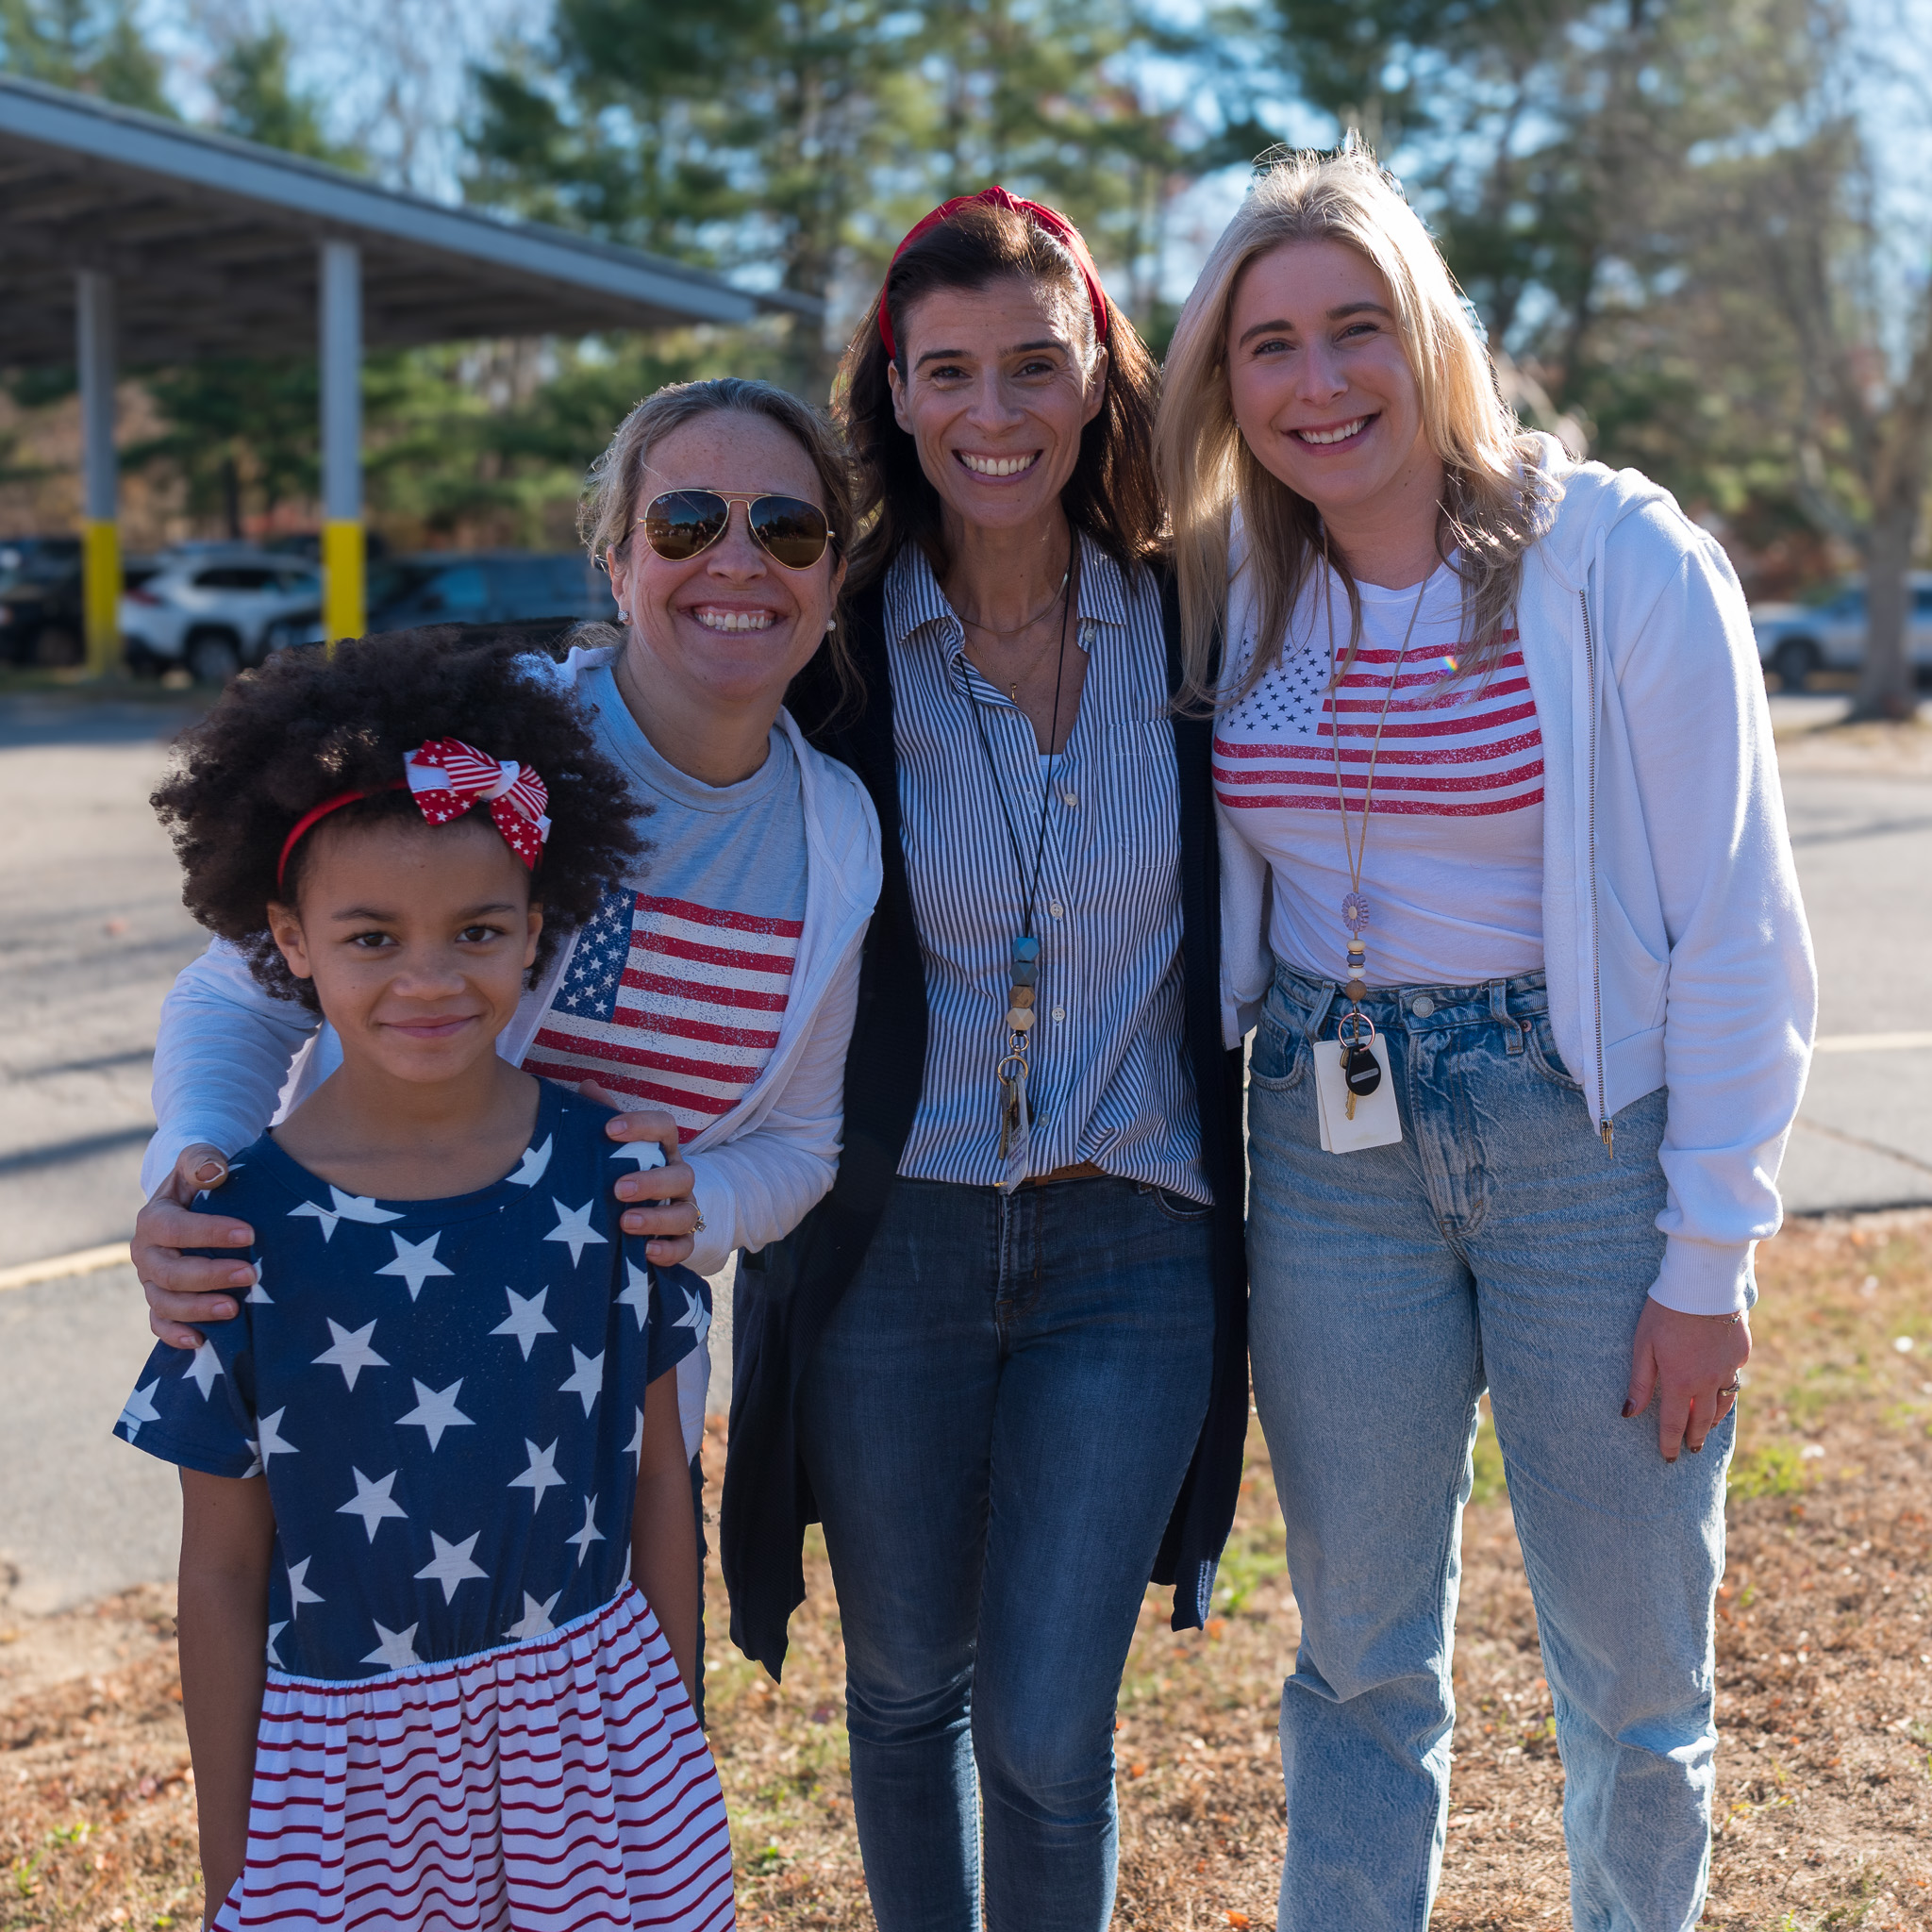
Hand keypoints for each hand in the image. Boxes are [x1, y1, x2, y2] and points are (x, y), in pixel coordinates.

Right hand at [136, 1144, 256, 1351]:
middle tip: (251, 1275)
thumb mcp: (200, 1161)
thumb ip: (202, 1161)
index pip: (175, 1229)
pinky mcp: (160, 1300)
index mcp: (153, 1219)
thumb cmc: (204, 1180)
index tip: (249, 1235)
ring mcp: (151, 1281)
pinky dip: (175, 1335)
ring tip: (234, 1309)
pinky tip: (201, 1341)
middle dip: (211, 1276)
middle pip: (170, 1273)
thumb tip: (213, 1173)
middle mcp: (146, 1253)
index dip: (210, 1233)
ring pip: (165, 1303)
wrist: (194, 1202)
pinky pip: (159, 1324)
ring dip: (198, 1309)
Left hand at [579, 1084, 699, 1268]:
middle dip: (651, 1182)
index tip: (609, 1130)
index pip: (664, 1127)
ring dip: (657, 1218)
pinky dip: (669, 1250)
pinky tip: (645, 1251)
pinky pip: (686, 1246)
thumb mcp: (608, 1148)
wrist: (626, 1218)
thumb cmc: (616, 1172)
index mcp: (661, 1150)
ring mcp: (682, 1209)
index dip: (641, 1125)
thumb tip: (588, 1086)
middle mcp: (677, 1178)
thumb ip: (599, 1117)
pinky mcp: (681, 1241)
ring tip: (625, 1222)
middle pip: (681, 1174)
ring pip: (686, 1213)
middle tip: (618, 1189)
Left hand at [1624, 1297, 1750, 1461]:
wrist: (1703, 1284)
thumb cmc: (1665, 1312)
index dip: (1670, 1443)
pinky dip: (1727, 1386)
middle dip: (1695, 1437)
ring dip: (1714, 1419)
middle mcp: (1708, 1382)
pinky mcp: (1742, 1353)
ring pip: (1724, 1403)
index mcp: (1681, 1382)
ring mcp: (1729, 1368)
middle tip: (1691, 1450)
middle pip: (1703, 1420)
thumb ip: (1640, 1383)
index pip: (1675, 1424)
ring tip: (1707, 1428)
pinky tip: (1722, 1387)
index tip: (1669, 1458)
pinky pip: (1735, 1376)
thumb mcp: (1643, 1346)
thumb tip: (1629, 1413)